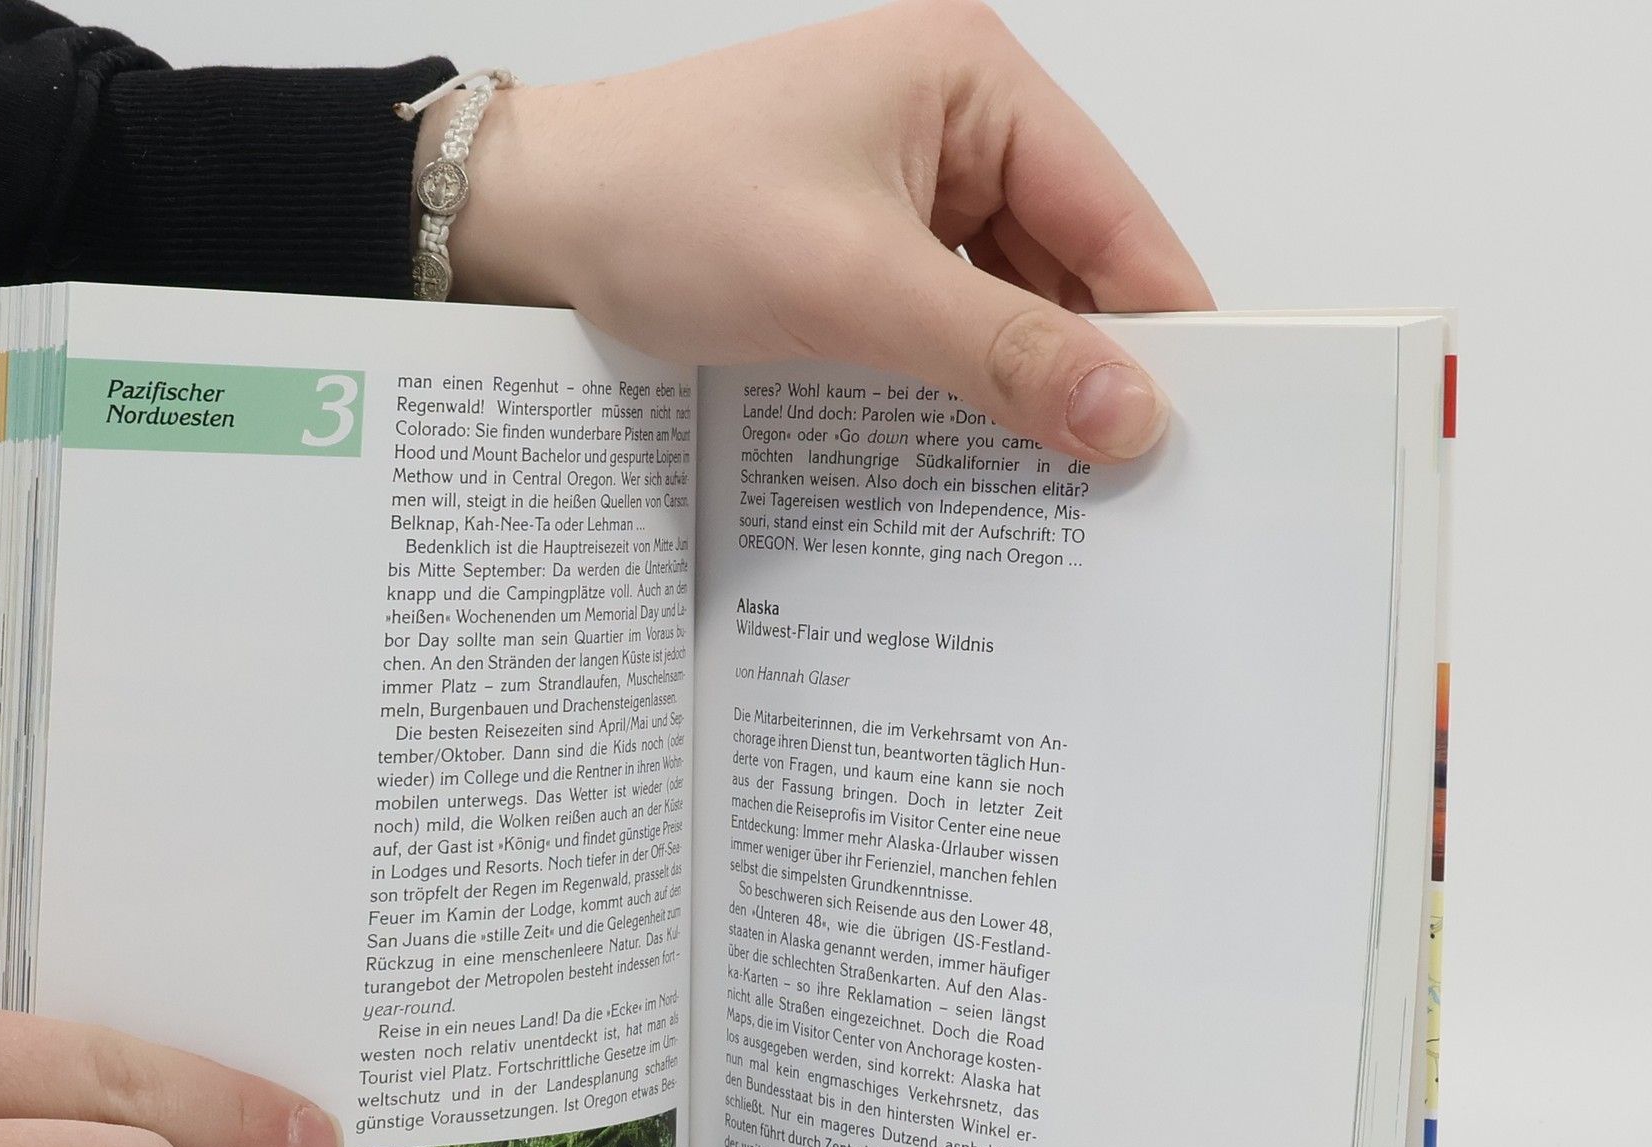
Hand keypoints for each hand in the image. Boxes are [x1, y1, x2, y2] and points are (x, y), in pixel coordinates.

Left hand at [436, 0, 1211, 461]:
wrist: (531, 227)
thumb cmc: (664, 209)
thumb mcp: (849, 285)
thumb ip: (996, 352)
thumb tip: (1126, 413)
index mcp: (974, 81)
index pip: (1114, 214)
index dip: (1157, 325)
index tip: (1194, 431)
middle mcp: (954, 122)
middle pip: (1069, 265)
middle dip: (1085, 367)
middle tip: (1121, 485)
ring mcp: (906, 185)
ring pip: (1007, 303)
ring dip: (1018, 386)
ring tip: (1051, 486)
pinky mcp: (862, 245)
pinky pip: (945, 320)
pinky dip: (959, 384)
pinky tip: (972, 452)